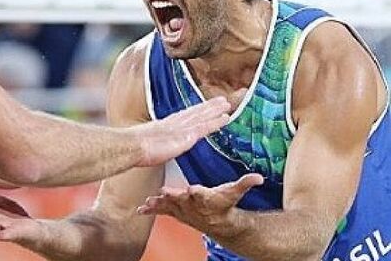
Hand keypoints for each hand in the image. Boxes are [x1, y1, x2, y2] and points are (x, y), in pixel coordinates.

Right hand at [134, 96, 233, 166]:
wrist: (131, 146)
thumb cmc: (131, 148)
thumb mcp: (141, 145)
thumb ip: (147, 145)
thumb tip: (143, 148)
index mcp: (163, 126)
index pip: (183, 117)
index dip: (194, 112)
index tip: (202, 108)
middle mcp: (174, 124)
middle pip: (194, 113)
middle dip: (207, 107)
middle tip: (220, 100)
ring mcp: (181, 129)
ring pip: (202, 117)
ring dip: (215, 111)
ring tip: (227, 105)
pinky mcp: (186, 136)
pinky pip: (205, 127)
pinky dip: (216, 122)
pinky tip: (225, 118)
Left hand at [137, 173, 263, 235]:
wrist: (218, 223)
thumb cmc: (224, 204)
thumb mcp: (234, 192)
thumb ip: (244, 183)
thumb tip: (259, 177)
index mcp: (206, 197)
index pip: (203, 194)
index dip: (198, 192)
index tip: (193, 189)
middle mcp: (192, 205)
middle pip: (182, 199)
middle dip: (173, 196)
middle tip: (164, 192)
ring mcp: (182, 209)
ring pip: (169, 205)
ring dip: (159, 204)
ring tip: (149, 203)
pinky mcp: (174, 211)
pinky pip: (162, 210)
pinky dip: (152, 210)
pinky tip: (141, 209)